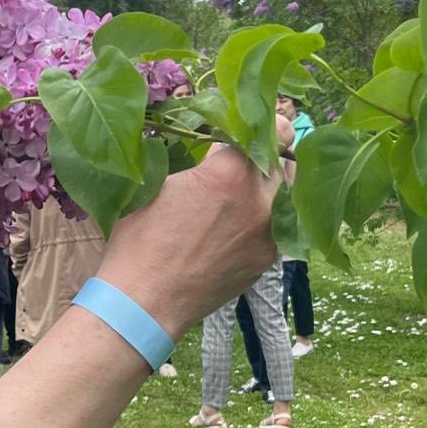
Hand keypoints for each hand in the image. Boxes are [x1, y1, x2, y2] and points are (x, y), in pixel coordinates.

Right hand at [98, 143, 279, 340]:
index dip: (265, 126)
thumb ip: (201, 164)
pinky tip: (235, 230)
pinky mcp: (266, 260)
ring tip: (243, 197)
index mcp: (230, 172)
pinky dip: (263, 222)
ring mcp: (269, 234)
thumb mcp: (159, 184)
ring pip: (287, 198)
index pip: (274, 130)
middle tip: (246, 162)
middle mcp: (260, 200)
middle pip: (287, 162)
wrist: (143, 301)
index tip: (253, 130)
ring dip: (270, 190)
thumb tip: (219, 152)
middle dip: (270, 158)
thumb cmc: (139, 240)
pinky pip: (277, 229)